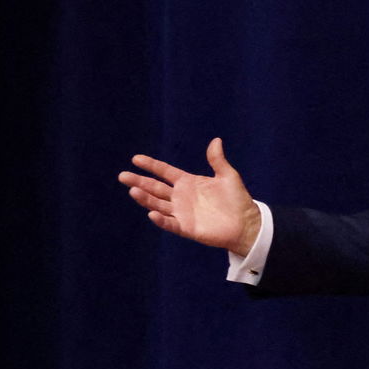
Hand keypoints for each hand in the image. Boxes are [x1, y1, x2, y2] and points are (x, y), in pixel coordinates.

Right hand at [119, 138, 262, 254]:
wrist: (246, 224)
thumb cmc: (237, 200)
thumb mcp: (228, 176)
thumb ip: (218, 160)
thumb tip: (216, 140)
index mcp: (188, 182)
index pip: (164, 171)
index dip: (151, 165)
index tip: (136, 159)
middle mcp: (181, 197)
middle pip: (155, 188)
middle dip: (139, 181)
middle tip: (122, 175)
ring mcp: (182, 213)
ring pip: (158, 204)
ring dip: (145, 198)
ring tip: (133, 190)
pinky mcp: (186, 228)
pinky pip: (170, 223)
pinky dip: (161, 219)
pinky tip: (151, 213)